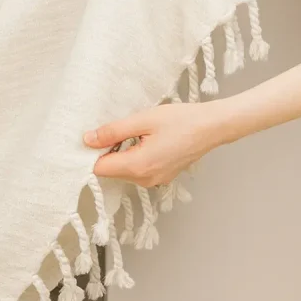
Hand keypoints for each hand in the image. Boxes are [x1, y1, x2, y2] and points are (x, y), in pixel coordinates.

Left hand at [82, 103, 226, 186]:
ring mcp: (155, 181)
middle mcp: (145, 180)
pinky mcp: (162, 177)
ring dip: (122, 153)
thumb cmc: (181, 120)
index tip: (95, 135)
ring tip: (135, 133)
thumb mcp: (143, 120)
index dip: (92, 152)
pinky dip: (134, 157)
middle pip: (111, 171)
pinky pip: (138, 170)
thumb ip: (113, 131)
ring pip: (124, 171)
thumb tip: (88, 140)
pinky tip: (144, 140)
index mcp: (139, 166)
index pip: (99, 169)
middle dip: (107, 151)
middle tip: (118, 129)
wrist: (213, 127)